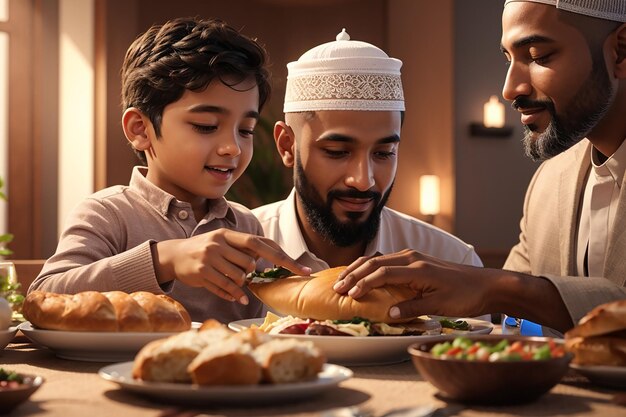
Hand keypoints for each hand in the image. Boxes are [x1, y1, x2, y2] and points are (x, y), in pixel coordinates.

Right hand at [154, 229, 310, 303]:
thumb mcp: (223, 243)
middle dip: (251, 273)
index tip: (302, 270)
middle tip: (244, 274)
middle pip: (249, 263)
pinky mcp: (201, 273)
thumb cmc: (205, 250)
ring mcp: (209, 258)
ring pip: (239, 277)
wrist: (173, 256)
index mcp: (228, 234)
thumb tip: (268, 260)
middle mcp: (218, 243)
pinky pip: (226, 288)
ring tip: (231, 280)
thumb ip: (243, 249)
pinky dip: (235, 295)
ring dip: (240, 284)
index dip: (283, 257)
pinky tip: (240, 297)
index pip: (260, 244)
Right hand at [332, 249, 492, 318]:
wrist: (487, 284)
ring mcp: (413, 257)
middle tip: (337, 288)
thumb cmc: (466, 295)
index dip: (362, 284)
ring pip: (378, 259)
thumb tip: (386, 315)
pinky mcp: (415, 261)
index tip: (348, 296)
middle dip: (353, 274)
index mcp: (416, 268)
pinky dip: (370, 267)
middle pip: (374, 263)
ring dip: (359, 269)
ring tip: (343, 280)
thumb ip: (411, 308)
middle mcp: (411, 258)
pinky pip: (386, 261)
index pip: (381, 274)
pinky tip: (362, 274)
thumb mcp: (439, 306)